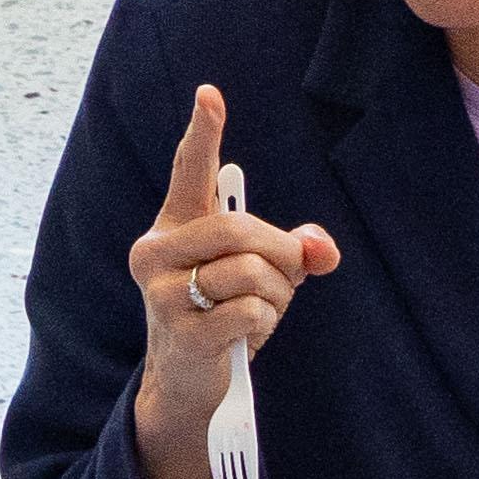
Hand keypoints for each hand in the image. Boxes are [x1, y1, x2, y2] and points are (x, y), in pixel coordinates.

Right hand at [127, 87, 340, 455]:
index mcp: (174, 228)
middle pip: (241, 229)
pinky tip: (244, 338)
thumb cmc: (224, 314)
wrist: (189, 383)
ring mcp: (163, 293)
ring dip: (277, 296)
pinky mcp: (181, 332)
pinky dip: (264, 325)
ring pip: (252, 271)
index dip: (203, 133)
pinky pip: (252, 311)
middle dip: (281, 254)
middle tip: (287, 277)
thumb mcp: (262, 275)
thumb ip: (295, 251)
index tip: (211, 94)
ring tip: (259, 313)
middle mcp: (156, 253)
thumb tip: (322, 252)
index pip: (188, 173)